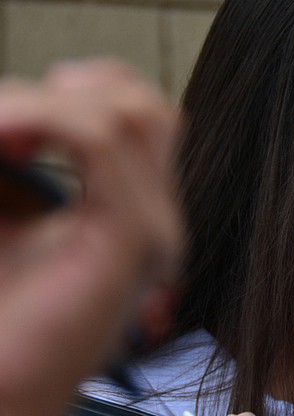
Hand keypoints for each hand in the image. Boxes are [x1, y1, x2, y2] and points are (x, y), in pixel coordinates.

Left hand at [0, 59, 183, 415]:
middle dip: (68, 92)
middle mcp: (155, 222)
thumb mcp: (18, 221)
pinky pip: (102, 144)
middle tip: (7, 124)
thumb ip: (31, 167)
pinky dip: (44, 122)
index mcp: (134, 218)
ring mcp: (152, 232)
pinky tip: (3, 137)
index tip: (14, 122)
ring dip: (46, 105)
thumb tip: (14, 114)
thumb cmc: (4, 324)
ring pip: (129, 115)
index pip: (144, 122)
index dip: (86, 93)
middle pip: (148, 108)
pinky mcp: (130, 242)